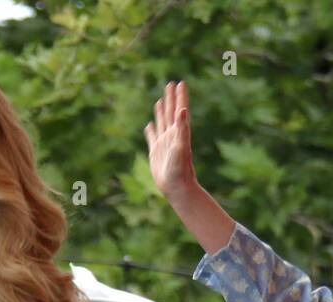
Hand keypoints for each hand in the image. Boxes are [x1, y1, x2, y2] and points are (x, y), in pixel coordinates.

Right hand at [144, 79, 197, 201]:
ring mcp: (164, 144)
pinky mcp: (156, 153)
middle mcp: (172, 136)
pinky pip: (152, 138)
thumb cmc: (180, 169)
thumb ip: (182, 128)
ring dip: (161, 111)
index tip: (180, 83)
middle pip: (171, 112)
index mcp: (179, 132)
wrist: (176, 187)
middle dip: (170, 98)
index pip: (180, 109)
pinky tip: (149, 125)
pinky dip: (150, 131)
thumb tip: (183, 109)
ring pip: (161, 123)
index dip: (180, 96)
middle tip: (170, 84)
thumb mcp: (181, 146)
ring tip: (160, 101)